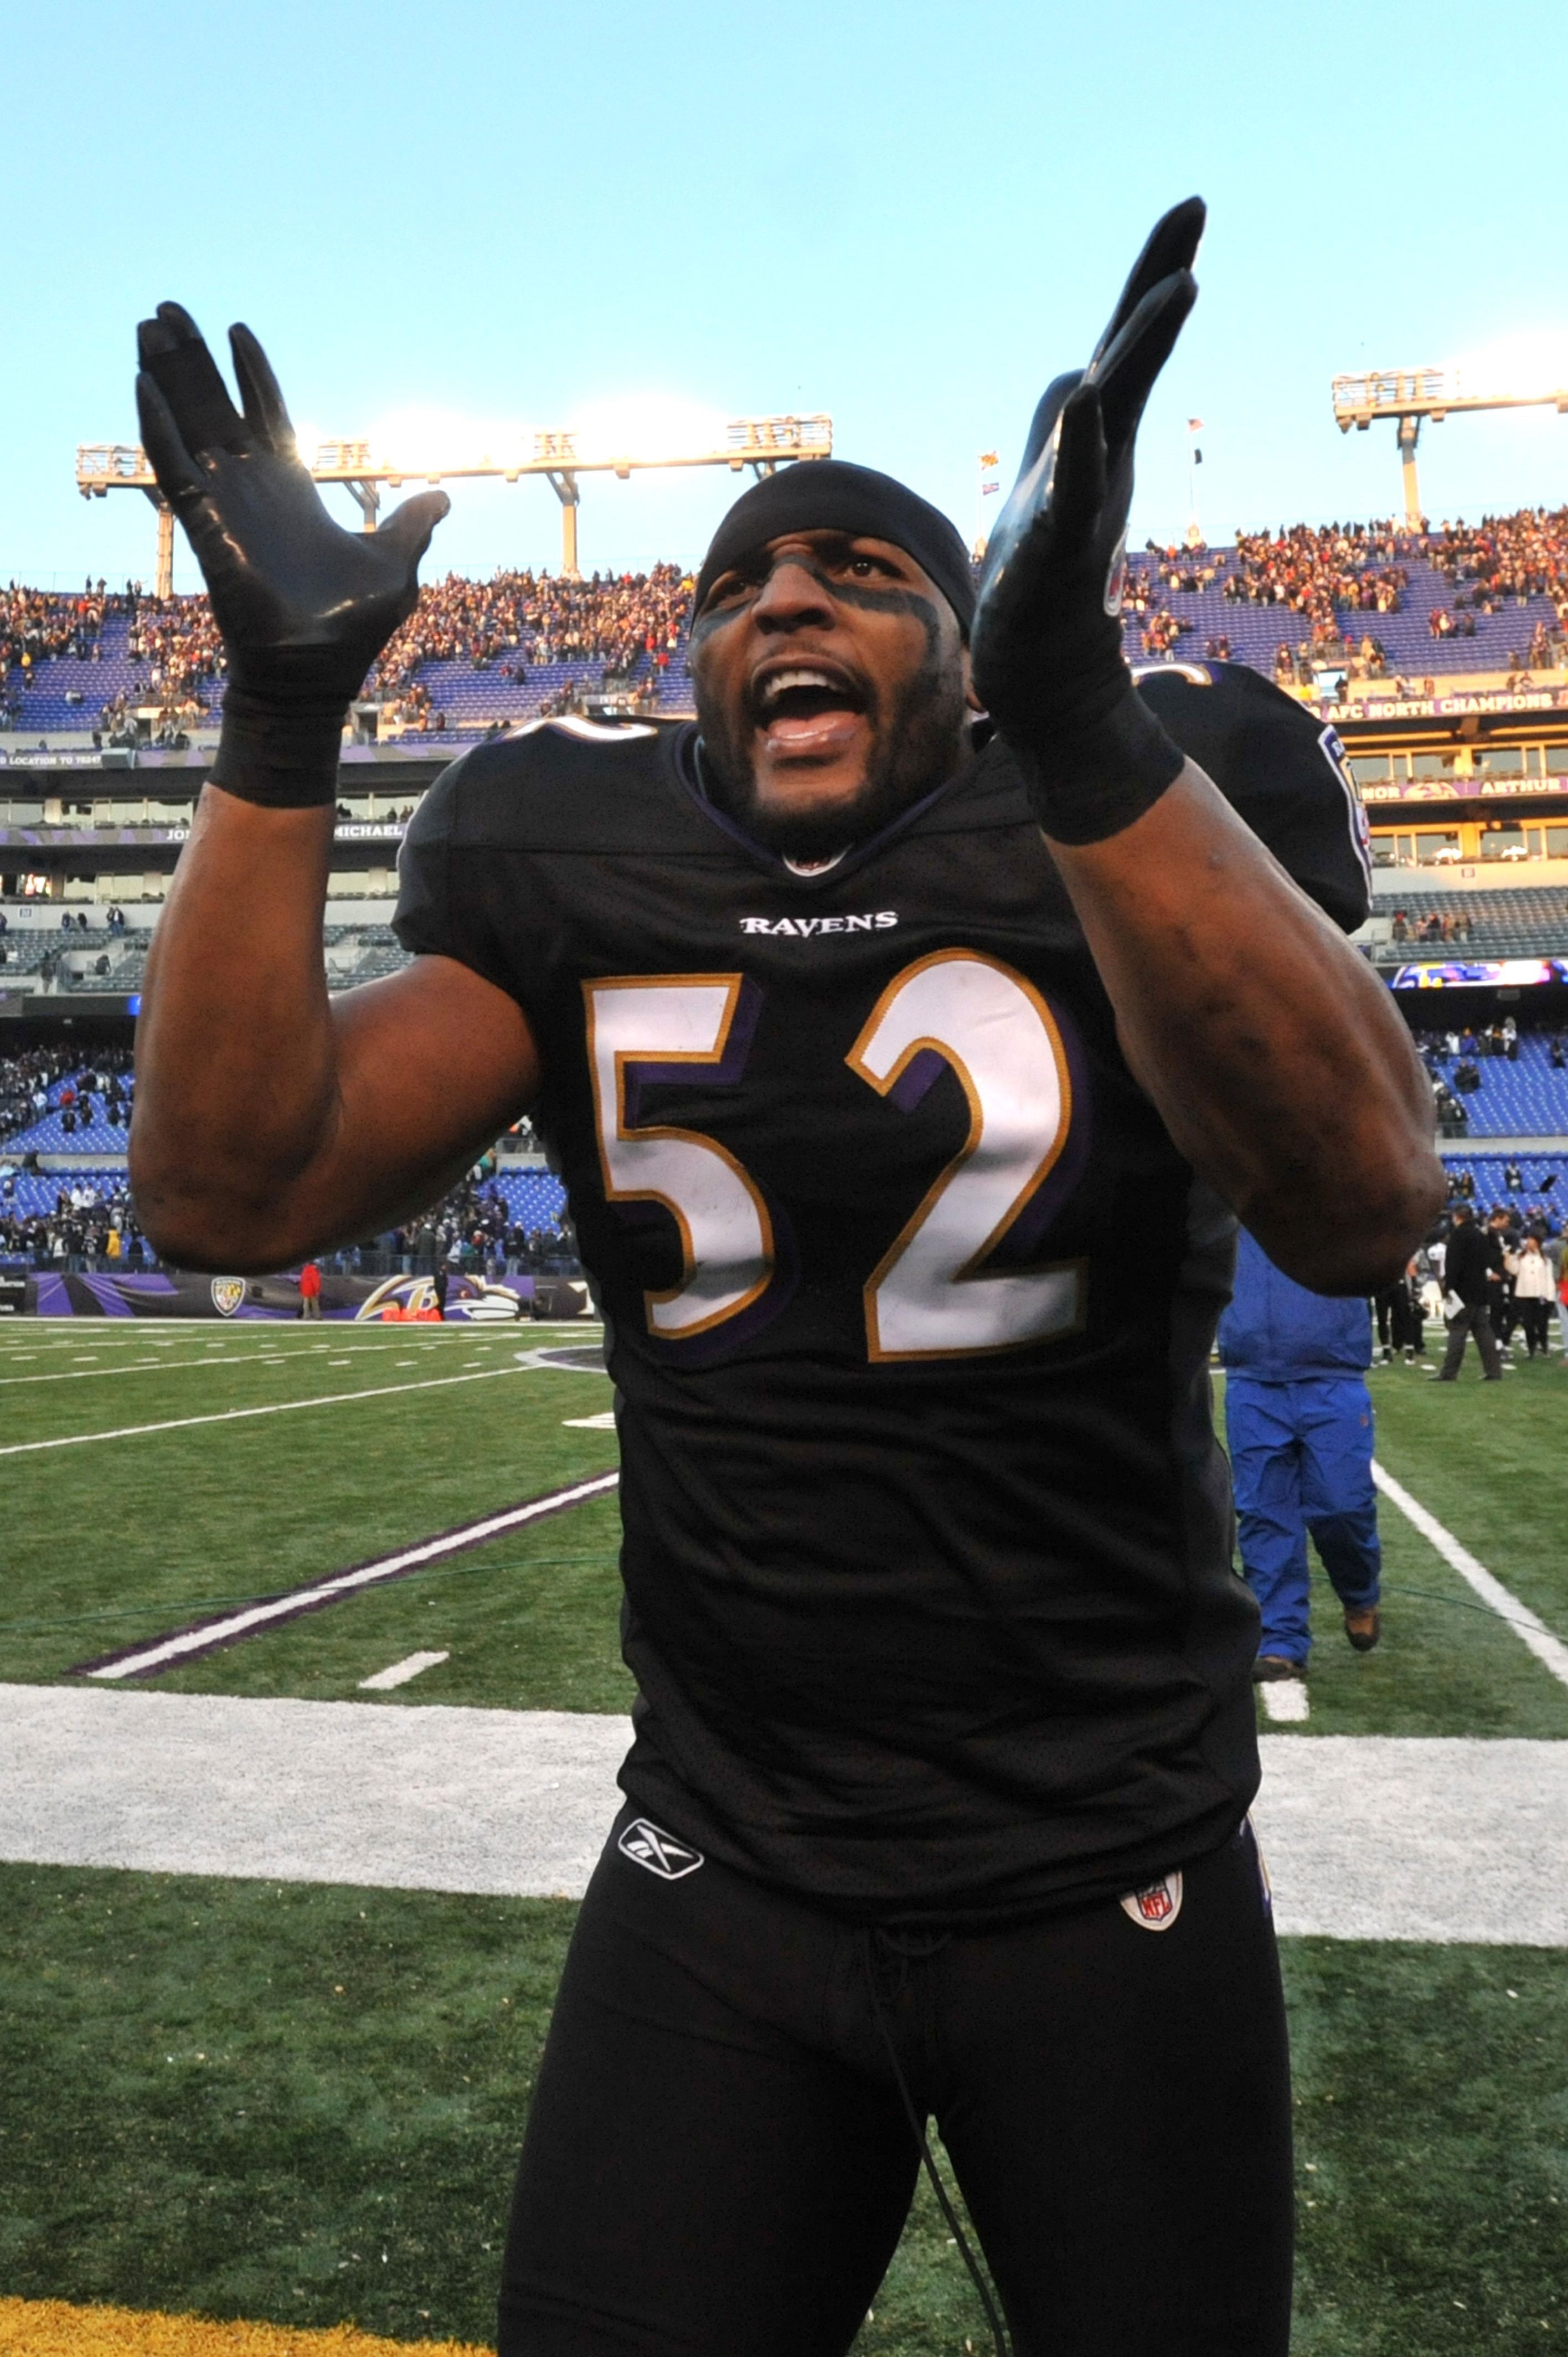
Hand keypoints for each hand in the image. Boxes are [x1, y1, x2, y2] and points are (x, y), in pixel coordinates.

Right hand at [135, 303, 448, 716]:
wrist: (315, 674)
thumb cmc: (350, 629)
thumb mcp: (396, 566)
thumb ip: (413, 526)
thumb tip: (442, 495)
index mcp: (293, 493)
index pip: (268, 417)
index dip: (254, 375)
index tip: (238, 331)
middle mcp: (252, 490)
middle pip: (217, 407)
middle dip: (196, 359)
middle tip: (168, 309)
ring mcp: (225, 504)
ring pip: (189, 424)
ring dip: (169, 375)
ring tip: (148, 325)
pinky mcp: (207, 526)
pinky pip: (175, 468)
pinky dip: (158, 427)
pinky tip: (143, 385)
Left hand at [972, 199, 1204, 842]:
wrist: (1043, 676)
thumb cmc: (1043, 584)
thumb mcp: (1052, 484)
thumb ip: (1068, 429)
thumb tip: (1082, 383)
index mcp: (1094, 443)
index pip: (1123, 347)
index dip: (1153, 280)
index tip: (1189, 214)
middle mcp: (1098, 464)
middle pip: (1128, 360)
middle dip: (1157, 287)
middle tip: (1192, 218)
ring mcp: (1081, 506)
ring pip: (1113, 415)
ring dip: (1141, 352)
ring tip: (1178, 289)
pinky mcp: (1054, 556)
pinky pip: (1072, 492)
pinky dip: (1081, 448)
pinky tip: (1086, 403)